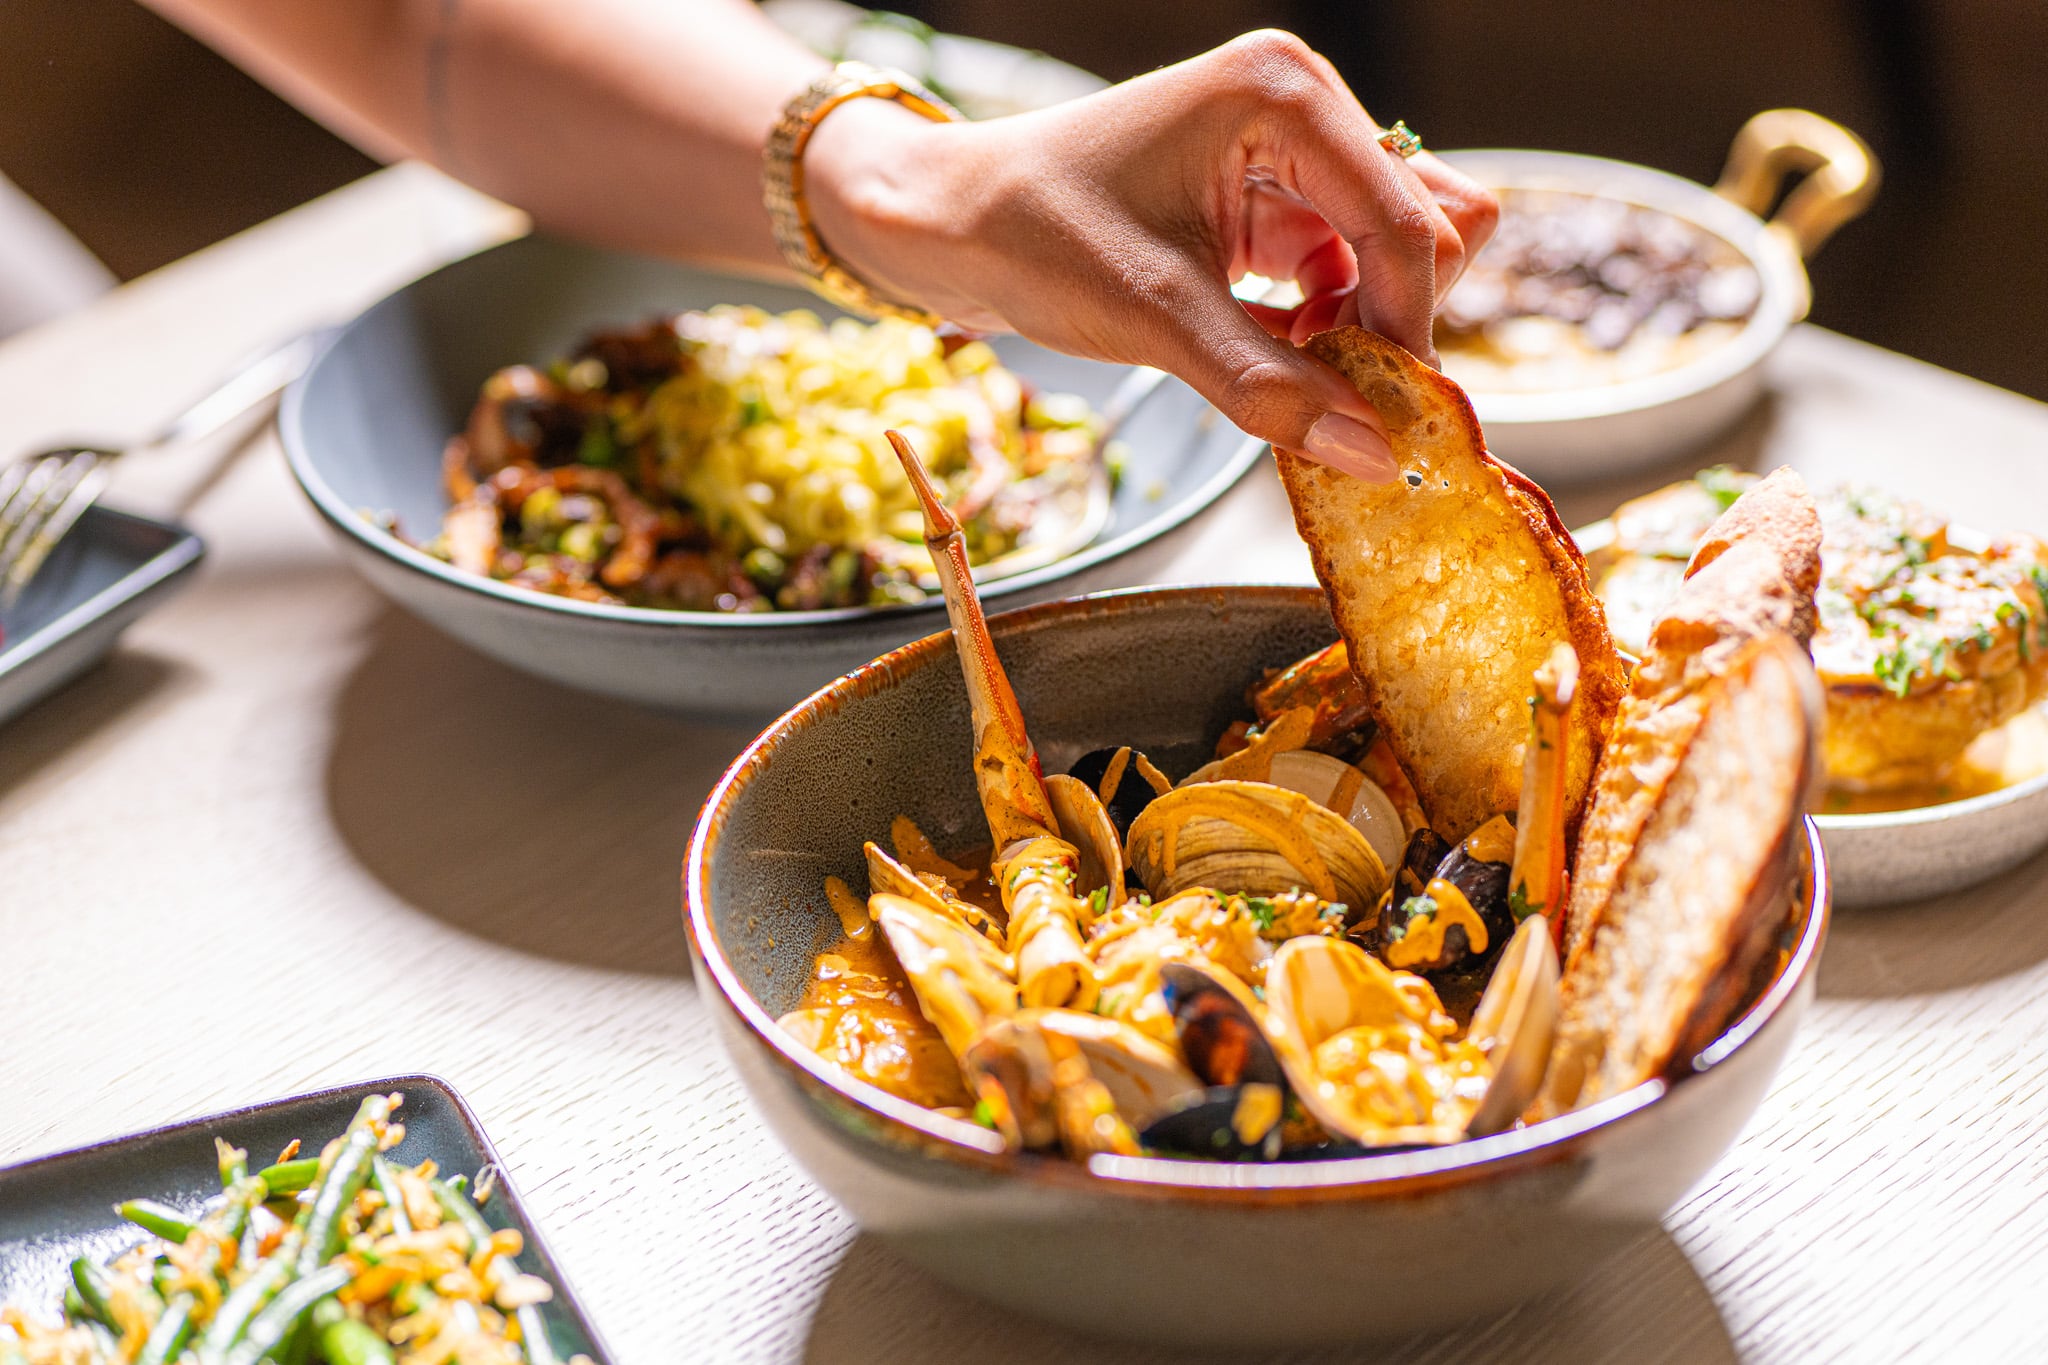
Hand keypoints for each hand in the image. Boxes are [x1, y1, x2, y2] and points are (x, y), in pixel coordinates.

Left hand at [807, 30, 1497, 482]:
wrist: (944, 223)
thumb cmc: (1028, 234)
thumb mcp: (1155, 319)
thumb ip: (1270, 389)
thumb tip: (1372, 456)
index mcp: (1282, 95)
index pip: (1405, 220)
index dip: (1409, 327)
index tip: (1396, 419)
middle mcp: (1301, 107)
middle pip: (1426, 223)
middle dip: (1390, 317)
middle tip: (1331, 389)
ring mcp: (1289, 153)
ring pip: (1392, 250)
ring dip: (1362, 324)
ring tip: (1292, 371)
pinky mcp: (1269, 201)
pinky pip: (1344, 269)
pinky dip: (1328, 326)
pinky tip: (1277, 359)